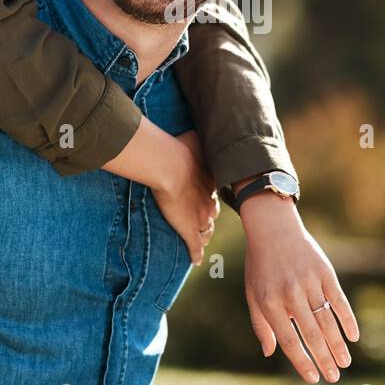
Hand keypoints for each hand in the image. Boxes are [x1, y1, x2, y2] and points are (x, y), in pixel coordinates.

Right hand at [104, 120, 218, 264]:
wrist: (171, 165)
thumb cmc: (181, 150)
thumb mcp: (194, 138)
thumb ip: (195, 136)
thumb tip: (196, 124)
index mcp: (210, 182)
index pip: (213, 194)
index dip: (209, 196)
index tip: (206, 195)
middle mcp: (209, 202)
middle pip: (212, 213)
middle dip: (209, 216)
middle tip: (205, 217)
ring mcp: (200, 218)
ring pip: (205, 231)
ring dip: (203, 234)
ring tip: (200, 239)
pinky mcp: (188, 230)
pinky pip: (194, 246)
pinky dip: (196, 254)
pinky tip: (196, 260)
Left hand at [240, 192, 358, 383]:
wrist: (273, 228)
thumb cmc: (260, 266)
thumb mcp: (253, 294)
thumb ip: (261, 325)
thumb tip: (270, 352)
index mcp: (270, 302)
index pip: (289, 340)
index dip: (302, 361)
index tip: (313, 378)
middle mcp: (290, 294)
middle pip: (311, 334)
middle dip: (324, 359)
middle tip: (333, 378)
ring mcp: (309, 282)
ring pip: (327, 320)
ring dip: (337, 344)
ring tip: (344, 363)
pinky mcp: (325, 272)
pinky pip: (339, 300)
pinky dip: (347, 319)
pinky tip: (354, 336)